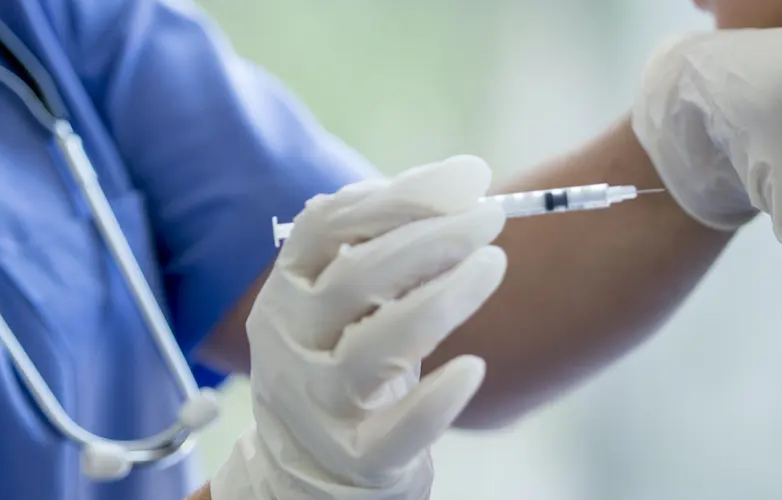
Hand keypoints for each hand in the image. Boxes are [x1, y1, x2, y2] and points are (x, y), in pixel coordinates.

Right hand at [209, 156, 505, 499]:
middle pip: (356, 278)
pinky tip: (473, 369)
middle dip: (431, 238)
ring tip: (493, 265)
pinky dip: (436, 400)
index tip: (470, 177)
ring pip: (374, 348)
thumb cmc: (347, 359)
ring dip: (442, 299)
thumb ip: (391, 244)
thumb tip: (461, 183)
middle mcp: (290, 341)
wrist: (308, 467)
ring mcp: (317, 403)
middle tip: (492, 219)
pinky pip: (396, 431)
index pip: (328, 225)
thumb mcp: (351, 300)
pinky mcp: (354, 457)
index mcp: (288, 288)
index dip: (400, 195)